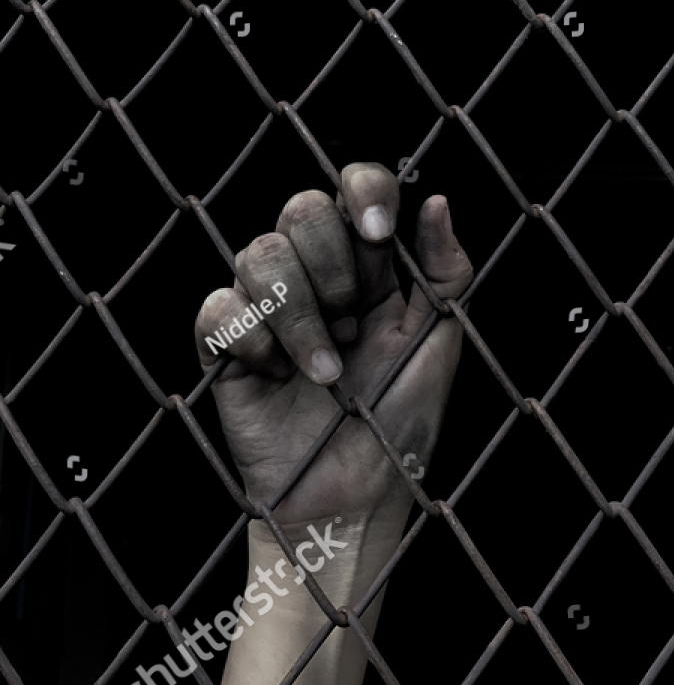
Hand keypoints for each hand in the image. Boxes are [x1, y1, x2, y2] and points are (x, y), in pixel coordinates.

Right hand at [193, 163, 472, 525]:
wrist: (355, 498)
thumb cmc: (401, 424)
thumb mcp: (440, 344)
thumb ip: (445, 270)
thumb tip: (436, 200)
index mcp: (370, 266)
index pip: (356, 186)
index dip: (363, 190)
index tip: (379, 233)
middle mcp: (315, 276)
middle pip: (300, 208)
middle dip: (329, 260)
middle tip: (353, 320)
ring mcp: (267, 309)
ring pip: (256, 253)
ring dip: (298, 315)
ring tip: (325, 373)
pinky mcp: (226, 347)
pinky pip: (218, 308)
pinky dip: (251, 339)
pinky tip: (275, 377)